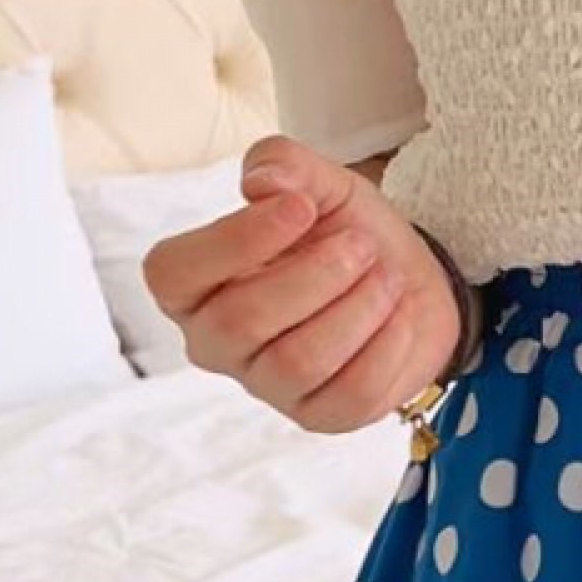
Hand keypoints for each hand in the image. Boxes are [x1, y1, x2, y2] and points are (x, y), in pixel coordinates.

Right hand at [140, 133, 469, 431]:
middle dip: (315, 275)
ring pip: (296, 363)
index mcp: (195, 282)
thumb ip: (284, 166)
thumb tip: (261, 181)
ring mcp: (266, 385)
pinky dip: (386, 346)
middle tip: (361, 244)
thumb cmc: (343, 232)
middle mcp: (216, 341)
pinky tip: (399, 314)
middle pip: (240, 322)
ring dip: (356, 309)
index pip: (174, 273)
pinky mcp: (320, 415)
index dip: (236, 240)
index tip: (300, 208)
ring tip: (386, 276)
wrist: (407, 279)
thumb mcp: (319, 185)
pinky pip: (347, 394)